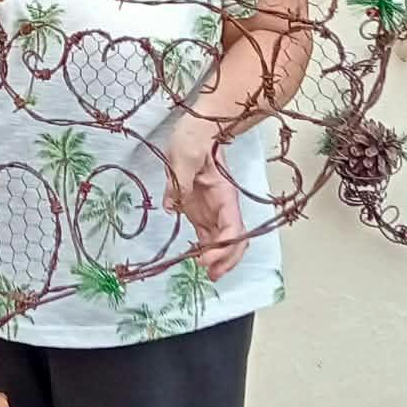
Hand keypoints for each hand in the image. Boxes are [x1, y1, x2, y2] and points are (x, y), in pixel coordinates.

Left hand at [163, 116, 246, 279]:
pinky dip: (204, 249)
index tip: (206, 258)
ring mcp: (212, 210)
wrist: (196, 130)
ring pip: (222, 241)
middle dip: (226, 260)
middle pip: (233, 240)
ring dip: (217, 259)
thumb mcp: (185, 155)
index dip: (224, 246)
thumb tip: (172, 206)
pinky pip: (207, 235)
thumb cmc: (194, 139)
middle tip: (211, 276)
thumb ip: (179, 182)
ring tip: (206, 274)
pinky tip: (195, 259)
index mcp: (225, 195)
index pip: (233, 228)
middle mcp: (223, 207)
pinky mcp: (199, 210)